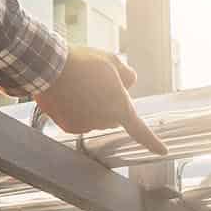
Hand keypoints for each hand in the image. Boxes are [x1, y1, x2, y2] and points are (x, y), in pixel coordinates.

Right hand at [33, 46, 168, 155]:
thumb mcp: (111, 60)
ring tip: (79, 85)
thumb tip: (129, 82)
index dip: (152, 141)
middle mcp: (103, 121)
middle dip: (109, 105)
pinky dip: (75, 110)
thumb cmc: (82, 63)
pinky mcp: (68, 126)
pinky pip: (78, 119)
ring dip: (91, 106)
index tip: (162, 150)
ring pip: (94, 118)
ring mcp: (85, 126)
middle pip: (113, 117)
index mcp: (119, 107)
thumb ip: (126, 74)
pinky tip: (68, 93)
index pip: (139, 129)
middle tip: (97, 84)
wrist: (49, 68)